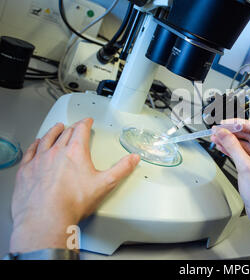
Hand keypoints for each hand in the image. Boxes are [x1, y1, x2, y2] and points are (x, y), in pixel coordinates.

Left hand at [10, 118, 139, 252]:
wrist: (46, 218)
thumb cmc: (72, 202)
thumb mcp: (105, 184)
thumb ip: (121, 169)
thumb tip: (132, 159)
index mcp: (76, 152)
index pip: (81, 130)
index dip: (85, 123)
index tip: (87, 121)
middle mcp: (56, 152)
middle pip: (65, 133)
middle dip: (72, 128)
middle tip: (75, 126)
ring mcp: (39, 160)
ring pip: (46, 139)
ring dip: (53, 132)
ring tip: (57, 128)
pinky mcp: (26, 170)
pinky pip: (30, 151)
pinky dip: (35, 145)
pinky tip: (36, 144)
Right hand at [211, 119, 249, 219]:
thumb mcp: (245, 167)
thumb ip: (233, 147)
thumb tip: (224, 133)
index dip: (238, 124)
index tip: (225, 123)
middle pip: (248, 134)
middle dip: (231, 132)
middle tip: (217, 130)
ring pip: (243, 143)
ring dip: (229, 140)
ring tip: (216, 136)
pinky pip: (242, 151)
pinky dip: (231, 148)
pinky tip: (221, 145)